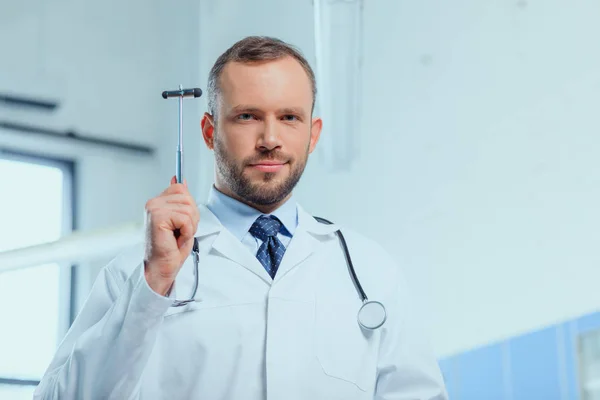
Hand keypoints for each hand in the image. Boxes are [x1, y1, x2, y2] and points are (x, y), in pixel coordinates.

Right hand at [143, 176, 199, 295]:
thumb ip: (180, 200)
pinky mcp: (158, 217)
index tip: (182, 222)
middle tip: (181, 232)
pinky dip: (186, 232)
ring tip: (178, 236)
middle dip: (192, 217)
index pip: (181, 188)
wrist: (162, 267)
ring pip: (188, 208)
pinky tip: (175, 239)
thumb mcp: (181, 220)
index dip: (189, 207)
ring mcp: (154, 209)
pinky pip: (185, 218)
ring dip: (189, 226)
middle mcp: (153, 203)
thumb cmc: (170, 248)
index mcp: (158, 202)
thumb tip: (180, 179)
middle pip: (187, 197)